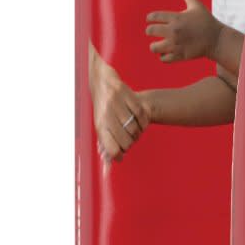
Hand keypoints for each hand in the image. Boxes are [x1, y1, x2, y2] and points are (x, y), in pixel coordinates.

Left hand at [88, 46, 145, 161]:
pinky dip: (144, 121)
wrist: (100, 80)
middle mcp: (106, 114)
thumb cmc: (102, 107)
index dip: (118, 156)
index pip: (110, 149)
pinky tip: (141, 120)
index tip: (120, 157)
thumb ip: (106, 143)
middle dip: (131, 144)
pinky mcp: (126, 93)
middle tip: (130, 141)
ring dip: (138, 132)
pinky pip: (141, 114)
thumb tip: (109, 164)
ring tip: (136, 130)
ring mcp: (116, 103)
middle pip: (126, 141)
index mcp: (99, 124)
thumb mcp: (101, 124)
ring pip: (135, 128)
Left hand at [147, 0, 219, 64]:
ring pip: (153, 47)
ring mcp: (175, 44)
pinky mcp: (179, 55)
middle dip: (151, 31)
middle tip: (155, 32)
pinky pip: (163, 58)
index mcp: (176, 17)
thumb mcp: (198, 6)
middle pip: (149, 31)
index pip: (153, 17)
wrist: (217, 39)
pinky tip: (167, 52)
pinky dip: (163, 56)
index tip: (152, 20)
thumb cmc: (206, 21)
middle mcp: (173, 30)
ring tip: (159, 44)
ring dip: (155, 46)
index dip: (150, 18)